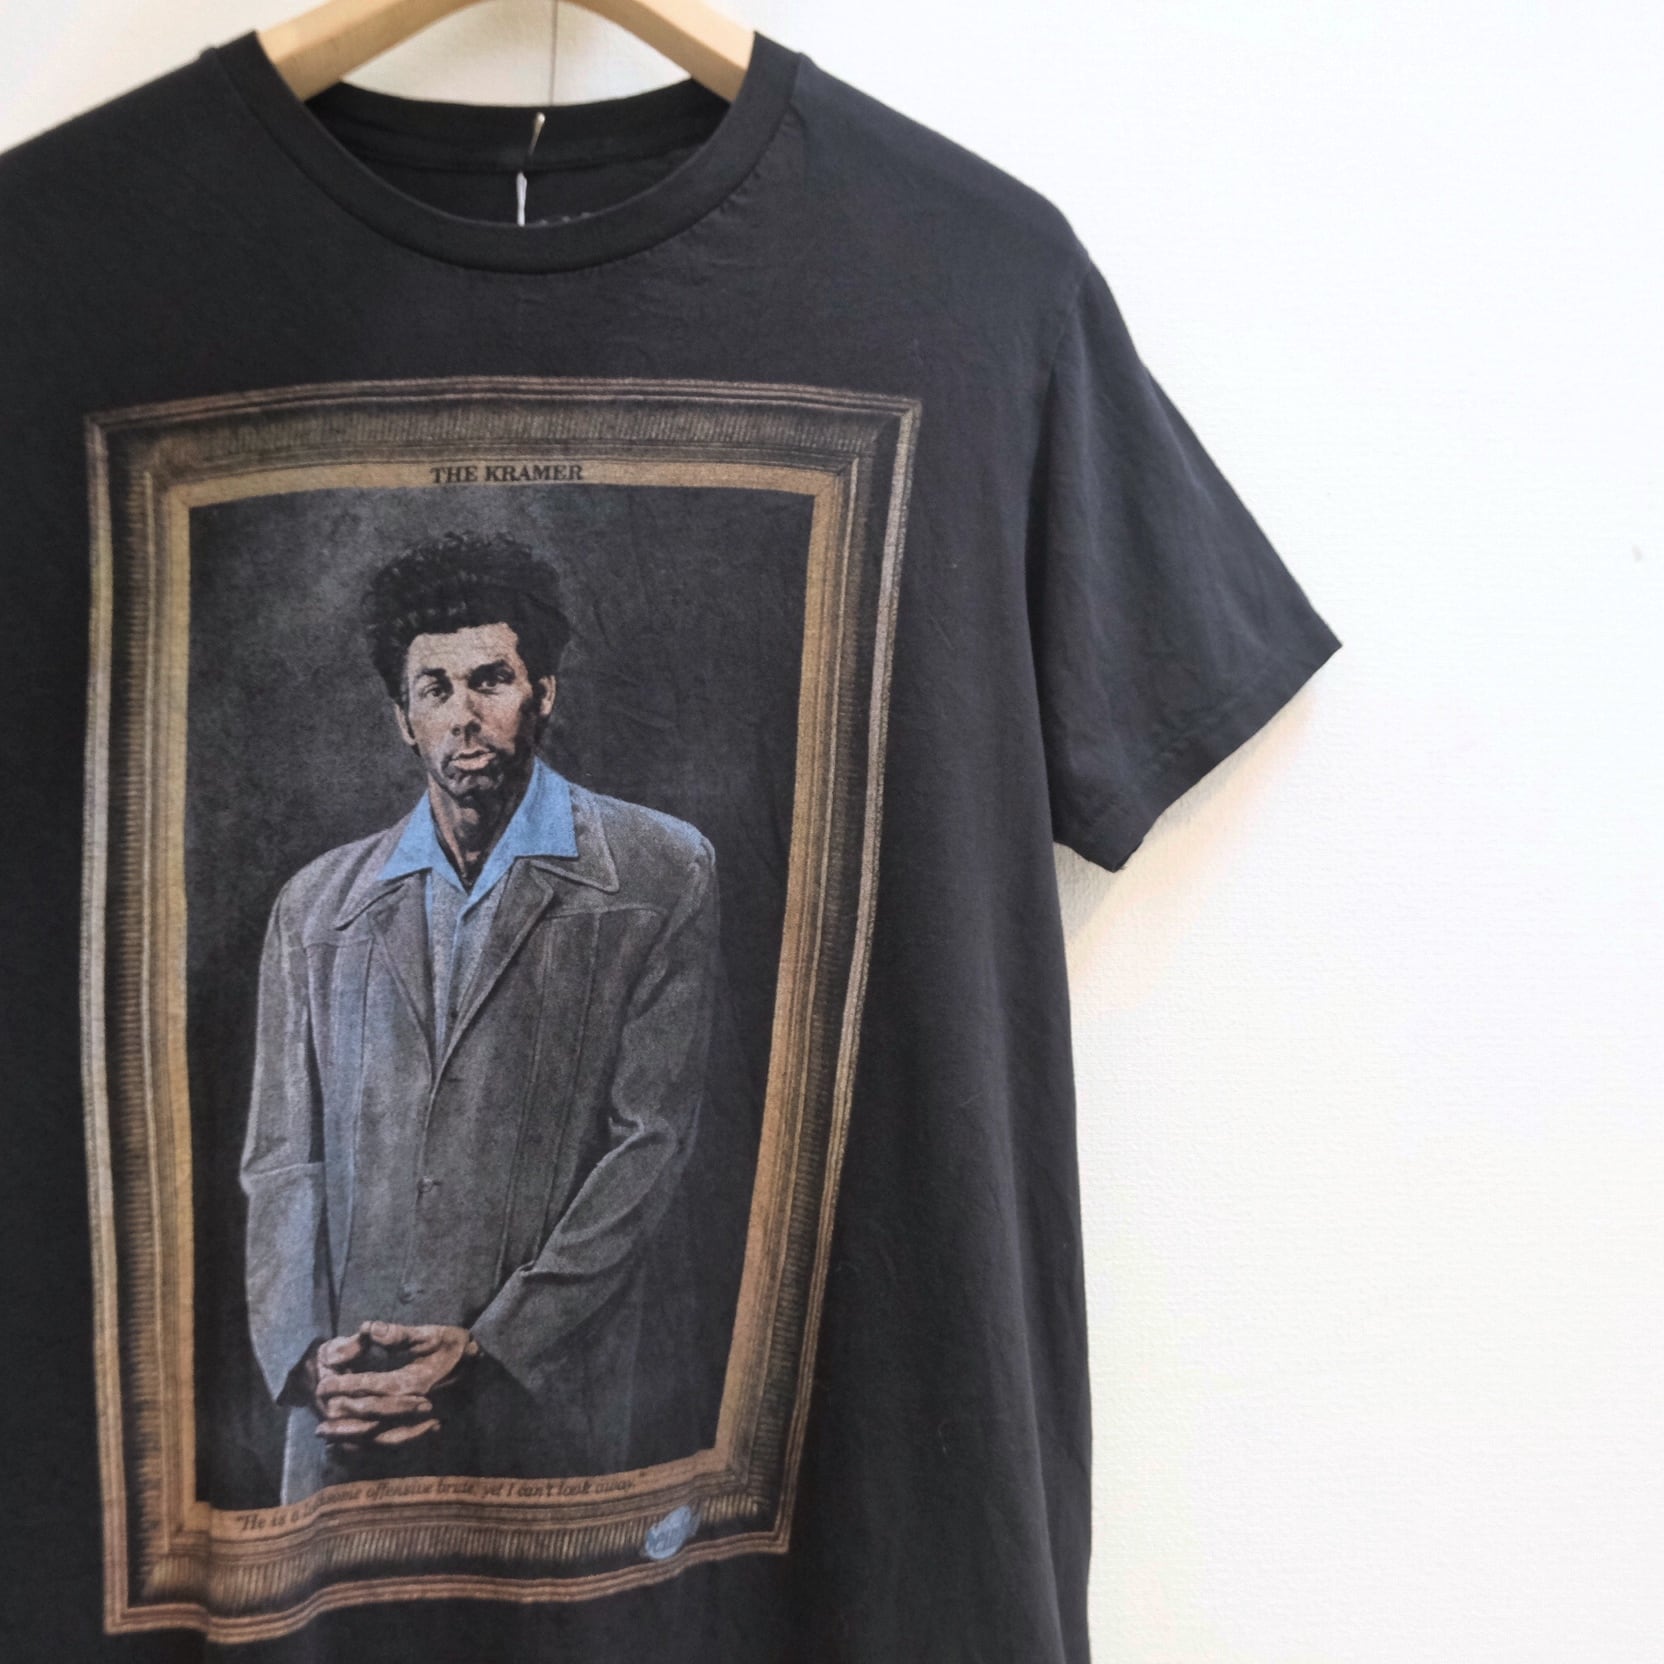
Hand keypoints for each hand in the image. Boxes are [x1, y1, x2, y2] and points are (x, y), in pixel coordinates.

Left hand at [313, 1321, 477, 1449]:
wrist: (485, 1374)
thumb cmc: (456, 1349)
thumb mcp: (432, 1333)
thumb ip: (398, 1334)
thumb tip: (366, 1328)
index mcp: (414, 1382)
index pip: (372, 1386)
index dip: (345, 1385)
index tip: (323, 1383)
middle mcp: (413, 1408)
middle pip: (370, 1415)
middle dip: (341, 1410)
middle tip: (318, 1407)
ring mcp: (418, 1425)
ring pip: (376, 1436)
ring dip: (348, 1435)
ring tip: (324, 1434)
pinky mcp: (421, 1434)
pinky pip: (388, 1446)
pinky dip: (367, 1449)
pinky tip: (349, 1447)